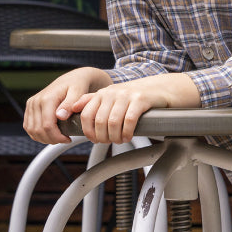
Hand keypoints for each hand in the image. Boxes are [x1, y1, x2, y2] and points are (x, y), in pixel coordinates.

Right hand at [24, 66, 112, 142]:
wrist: (71, 79)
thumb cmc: (77, 86)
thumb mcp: (78, 92)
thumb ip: (69, 104)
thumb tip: (60, 116)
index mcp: (47, 98)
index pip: (47, 126)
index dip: (57, 137)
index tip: (68, 139)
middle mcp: (36, 101)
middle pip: (38, 130)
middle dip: (52, 139)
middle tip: (64, 140)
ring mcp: (31, 105)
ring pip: (31, 131)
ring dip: (44, 139)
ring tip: (58, 138)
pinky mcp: (29, 108)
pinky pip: (28, 127)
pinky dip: (37, 135)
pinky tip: (49, 135)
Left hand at [77, 72, 200, 144]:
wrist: (158, 89)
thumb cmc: (132, 97)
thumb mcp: (110, 96)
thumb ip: (90, 101)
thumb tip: (72, 108)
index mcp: (102, 94)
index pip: (86, 115)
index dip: (89, 131)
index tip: (95, 140)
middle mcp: (112, 93)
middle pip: (99, 122)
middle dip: (103, 137)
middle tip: (110, 142)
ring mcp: (126, 95)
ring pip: (113, 123)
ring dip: (115, 137)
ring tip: (120, 140)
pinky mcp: (141, 100)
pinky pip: (129, 120)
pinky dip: (127, 132)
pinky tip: (129, 136)